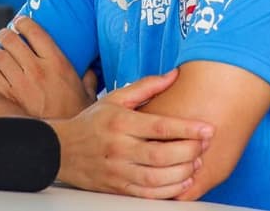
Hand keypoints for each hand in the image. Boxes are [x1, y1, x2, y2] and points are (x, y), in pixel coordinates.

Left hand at [0, 16, 96, 118]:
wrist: (63, 141)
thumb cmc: (76, 115)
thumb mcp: (88, 93)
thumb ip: (88, 78)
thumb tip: (90, 71)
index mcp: (57, 62)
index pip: (34, 31)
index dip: (23, 22)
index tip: (19, 21)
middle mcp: (37, 69)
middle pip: (11, 40)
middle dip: (4, 33)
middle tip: (3, 34)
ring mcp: (21, 83)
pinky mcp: (9, 96)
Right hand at [49, 69, 214, 198]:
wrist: (61, 150)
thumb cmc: (93, 122)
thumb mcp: (115, 98)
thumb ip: (147, 86)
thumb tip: (175, 74)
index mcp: (120, 122)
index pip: (159, 126)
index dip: (187, 129)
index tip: (208, 128)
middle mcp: (118, 147)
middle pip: (160, 154)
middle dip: (188, 152)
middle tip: (205, 146)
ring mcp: (117, 171)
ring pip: (155, 178)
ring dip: (182, 174)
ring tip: (196, 164)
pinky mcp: (117, 188)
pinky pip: (146, 194)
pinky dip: (168, 191)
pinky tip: (182, 182)